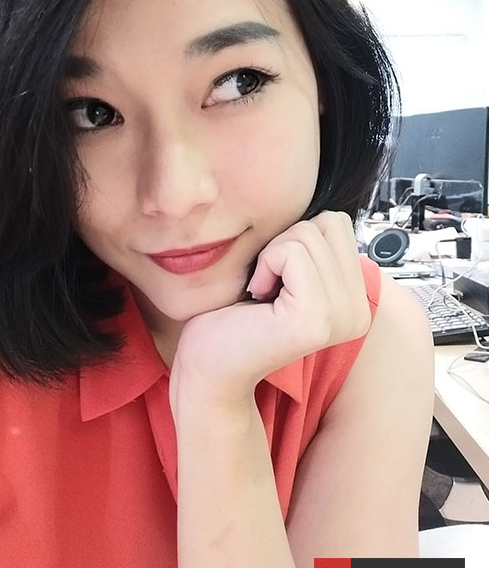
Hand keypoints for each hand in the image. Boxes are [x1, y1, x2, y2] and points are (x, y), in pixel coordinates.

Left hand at [170, 211, 370, 407]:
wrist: (208, 364)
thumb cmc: (235, 313)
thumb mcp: (286, 269)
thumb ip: (314, 245)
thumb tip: (321, 202)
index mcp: (357, 299)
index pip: (337, 223)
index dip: (295, 239)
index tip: (277, 278)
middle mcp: (360, 312)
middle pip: (326, 223)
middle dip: (285, 243)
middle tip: (267, 286)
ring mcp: (342, 318)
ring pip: (307, 234)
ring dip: (272, 256)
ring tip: (262, 295)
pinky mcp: (316, 319)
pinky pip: (291, 252)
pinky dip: (265, 265)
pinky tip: (258, 298)